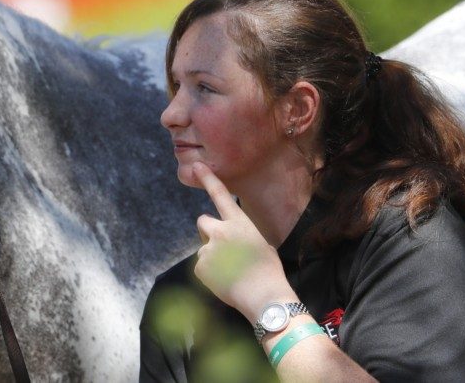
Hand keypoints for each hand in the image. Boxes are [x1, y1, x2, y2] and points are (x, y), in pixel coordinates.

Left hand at [190, 162, 293, 320]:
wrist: (264, 298)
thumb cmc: (268, 272)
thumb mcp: (261, 244)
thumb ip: (241, 235)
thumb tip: (229, 239)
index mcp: (239, 224)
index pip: (221, 196)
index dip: (208, 179)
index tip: (197, 166)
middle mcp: (221, 232)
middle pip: (202, 222)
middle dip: (209, 231)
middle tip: (223, 248)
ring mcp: (209, 249)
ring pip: (204, 247)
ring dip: (213, 255)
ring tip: (231, 272)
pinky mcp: (200, 266)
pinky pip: (201, 265)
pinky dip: (210, 272)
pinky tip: (225, 281)